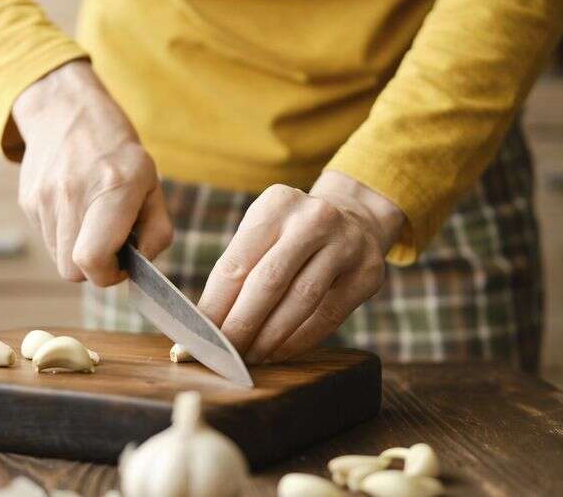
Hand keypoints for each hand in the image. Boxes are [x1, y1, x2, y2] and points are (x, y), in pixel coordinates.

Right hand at [12, 60, 172, 285]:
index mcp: (114, 188)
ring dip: (77, 249)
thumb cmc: (118, 152)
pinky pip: (47, 238)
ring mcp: (45, 197)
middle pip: (72, 270)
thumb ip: (156, 230)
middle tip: (109, 242)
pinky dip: (63, 234)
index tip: (122, 263)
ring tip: (91, 218)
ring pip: (58, 258)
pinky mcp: (27, 199)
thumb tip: (141, 265)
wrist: (67, 110)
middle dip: (93, 267)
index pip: (93, 260)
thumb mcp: (152, 183)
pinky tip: (74, 206)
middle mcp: (73, 193)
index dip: (109, 274)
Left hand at [198, 171, 404, 363]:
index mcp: (277, 204)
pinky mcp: (367, 273)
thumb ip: (238, 268)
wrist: (355, 219)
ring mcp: (346, 243)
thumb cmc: (293, 234)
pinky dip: (297, 341)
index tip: (195, 338)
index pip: (236, 263)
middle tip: (220, 355)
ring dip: (269, 337)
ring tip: (248, 358)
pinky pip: (327, 316)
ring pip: (300, 300)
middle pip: (268, 282)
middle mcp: (314, 218)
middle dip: (240, 325)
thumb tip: (205, 322)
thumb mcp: (265, 230)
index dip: (214, 306)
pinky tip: (277, 353)